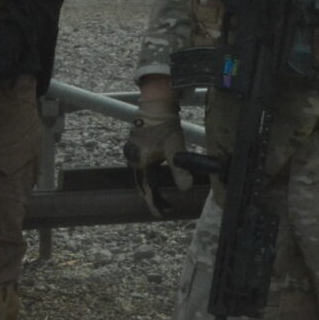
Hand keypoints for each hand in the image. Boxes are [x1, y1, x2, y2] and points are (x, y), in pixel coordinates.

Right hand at [123, 97, 192, 217]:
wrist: (155, 105)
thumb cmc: (164, 125)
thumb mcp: (175, 148)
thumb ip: (179, 169)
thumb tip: (186, 188)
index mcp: (140, 162)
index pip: (146, 189)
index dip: (153, 203)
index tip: (161, 214)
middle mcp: (133, 159)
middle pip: (141, 184)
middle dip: (152, 197)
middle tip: (163, 207)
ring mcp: (133, 152)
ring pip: (140, 176)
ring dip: (150, 187)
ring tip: (160, 195)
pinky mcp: (136, 146)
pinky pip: (141, 167)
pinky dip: (148, 176)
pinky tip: (157, 176)